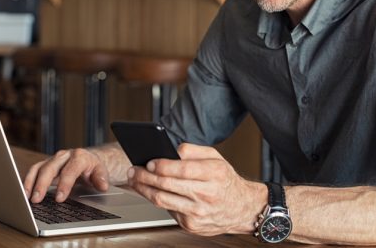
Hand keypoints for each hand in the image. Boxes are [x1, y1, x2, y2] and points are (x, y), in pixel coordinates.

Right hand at [23, 148, 108, 202]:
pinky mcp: (45, 164)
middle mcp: (64, 156)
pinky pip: (34, 171)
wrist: (88, 159)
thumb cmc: (93, 167)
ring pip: (39, 168)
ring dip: (31, 182)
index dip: (64, 184)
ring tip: (26, 197)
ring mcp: (53, 159)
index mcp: (79, 157)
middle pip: (50, 168)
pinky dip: (27, 181)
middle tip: (37, 199)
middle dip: (42, 184)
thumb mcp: (101, 172)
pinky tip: (24, 193)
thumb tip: (102, 185)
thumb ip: (101, 178)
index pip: (70, 170)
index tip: (60, 198)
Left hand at [127, 143, 266, 235]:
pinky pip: (168, 210)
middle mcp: (206, 194)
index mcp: (213, 174)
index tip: (148, 162)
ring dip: (144, 189)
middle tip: (133, 170)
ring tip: (135, 181)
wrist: (241, 209)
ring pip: (162, 200)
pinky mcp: (191, 225)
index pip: (181, 169)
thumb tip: (172, 150)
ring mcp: (198, 212)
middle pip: (167, 185)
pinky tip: (149, 192)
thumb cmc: (226, 181)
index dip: (161, 165)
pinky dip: (156, 200)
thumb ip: (194, 150)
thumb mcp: (216, 158)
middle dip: (145, 177)